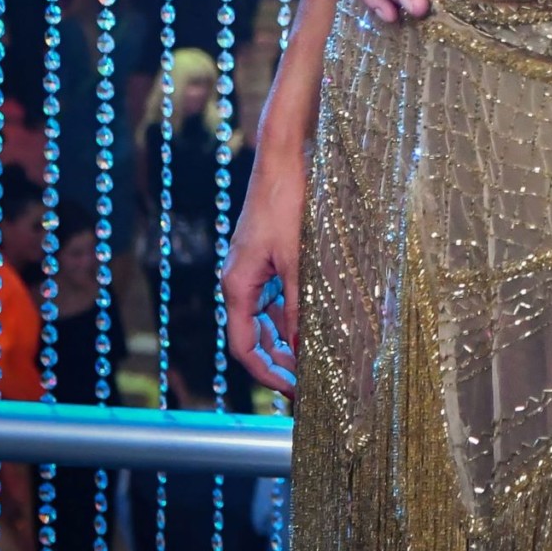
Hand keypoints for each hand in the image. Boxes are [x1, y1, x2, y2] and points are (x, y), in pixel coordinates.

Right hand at [222, 147, 306, 395]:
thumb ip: (298, 305)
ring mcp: (252, 269)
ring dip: (286, 338)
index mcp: (238, 286)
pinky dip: (291, 313)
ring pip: (265, 317)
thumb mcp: (298, 260)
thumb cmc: (287, 204)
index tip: (291, 392)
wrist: (283, 159)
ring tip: (314, 357)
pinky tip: (313, 320)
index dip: (267, 374)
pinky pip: (274, 297)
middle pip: (253, 336)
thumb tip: (302, 347)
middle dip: (278, 360)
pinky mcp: (265, 257)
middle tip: (307, 381)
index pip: (245, 347)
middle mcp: (239, 281)